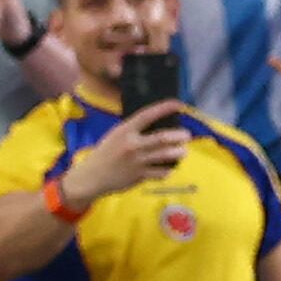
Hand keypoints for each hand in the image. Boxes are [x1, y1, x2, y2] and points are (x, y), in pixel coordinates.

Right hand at [66, 100, 191, 205]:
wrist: (93, 176)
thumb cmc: (106, 153)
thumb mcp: (116, 135)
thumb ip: (134, 131)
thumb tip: (156, 124)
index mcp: (124, 130)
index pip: (147, 115)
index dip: (164, 108)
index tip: (178, 104)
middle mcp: (132, 144)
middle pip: (162, 138)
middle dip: (179, 136)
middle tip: (186, 135)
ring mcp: (137, 161)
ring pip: (166, 155)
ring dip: (179, 152)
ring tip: (183, 151)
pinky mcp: (140, 176)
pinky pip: (162, 172)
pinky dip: (169, 169)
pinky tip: (171, 167)